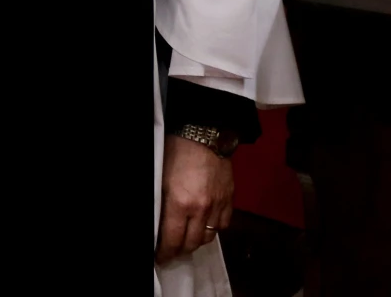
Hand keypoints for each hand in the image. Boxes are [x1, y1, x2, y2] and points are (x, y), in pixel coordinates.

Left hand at [155, 135, 233, 264]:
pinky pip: (223, 224)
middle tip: (173, 250)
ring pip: (209, 237)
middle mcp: (201, 209)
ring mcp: (217, 205)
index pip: (172, 240)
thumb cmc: (176, 151)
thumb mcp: (161, 179)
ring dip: (197, 240)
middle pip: (192, 243)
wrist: (204, 132)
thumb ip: (163, 205)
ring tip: (188, 237)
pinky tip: (206, 223)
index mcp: (180, 203)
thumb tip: (161, 224)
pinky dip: (214, 228)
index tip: (161, 257)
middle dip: (180, 250)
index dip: (165, 253)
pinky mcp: (229, 199)